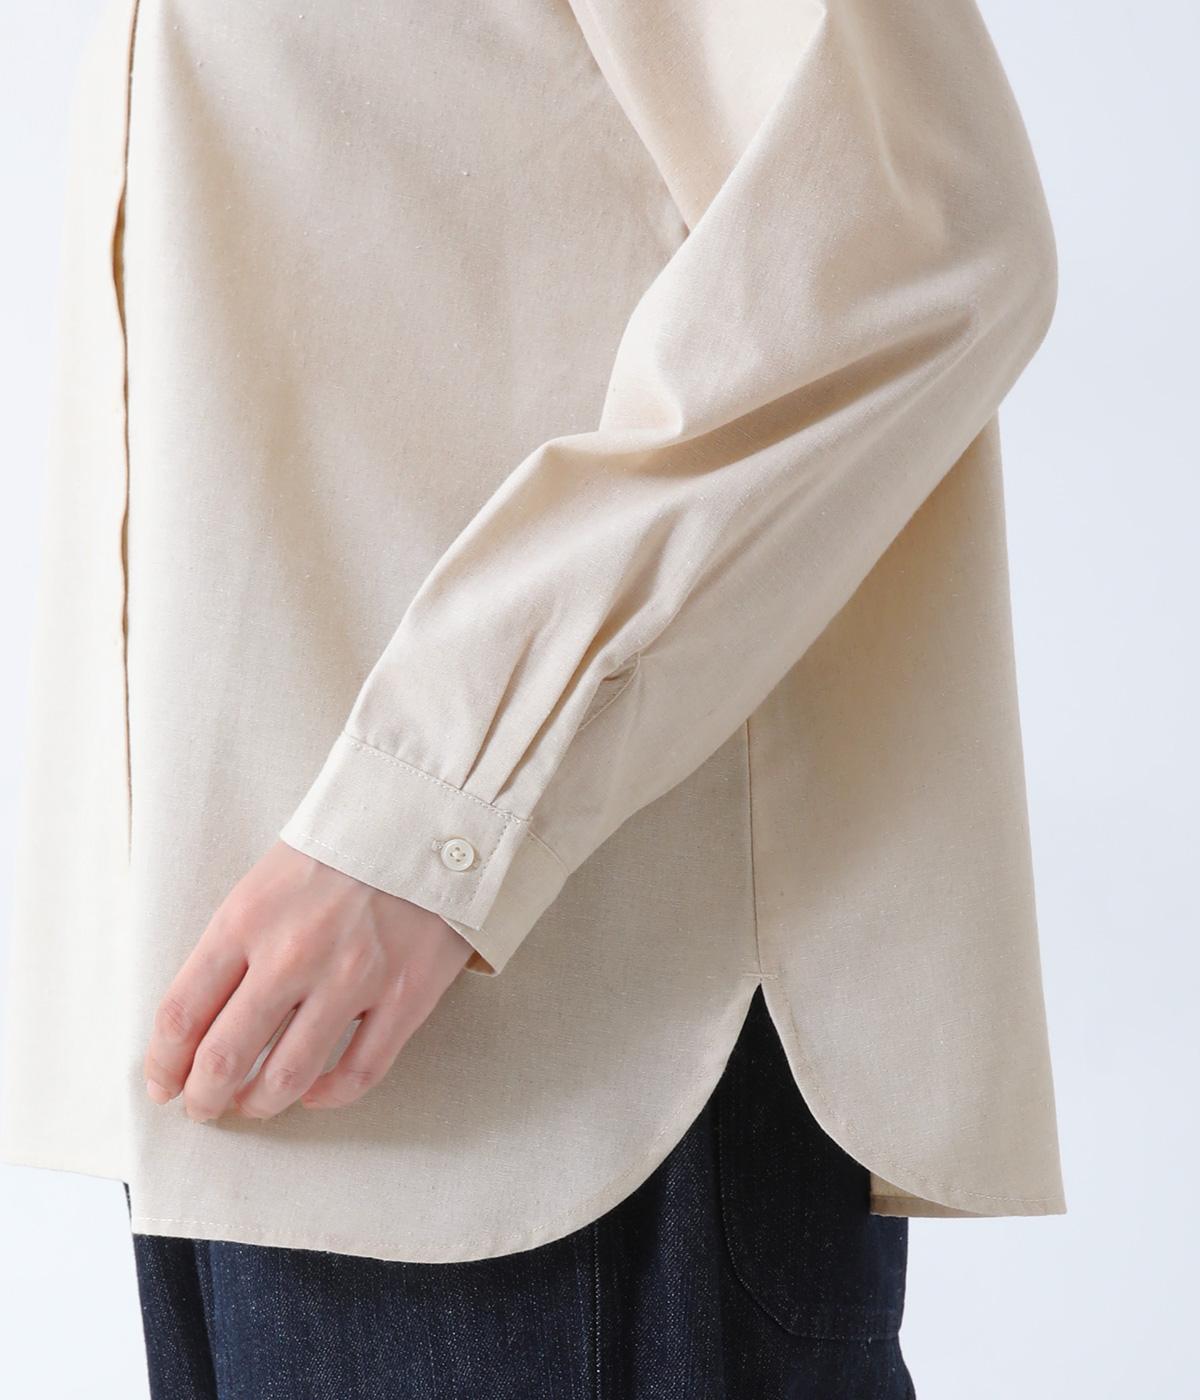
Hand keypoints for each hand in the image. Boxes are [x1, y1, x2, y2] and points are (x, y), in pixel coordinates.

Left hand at [142, 839, 474, 1121]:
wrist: (429, 818)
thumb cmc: (342, 850)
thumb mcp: (266, 881)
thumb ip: (233, 944)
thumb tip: (201, 1019)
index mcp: (246, 919)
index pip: (182, 1013)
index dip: (162, 1063)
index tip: (162, 1082)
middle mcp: (292, 955)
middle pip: (224, 1058)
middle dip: (204, 1098)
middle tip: (203, 1107)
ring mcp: (351, 979)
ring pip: (286, 1078)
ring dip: (259, 1104)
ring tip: (253, 1103)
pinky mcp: (404, 996)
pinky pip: (358, 1072)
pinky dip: (328, 1095)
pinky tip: (314, 1091)